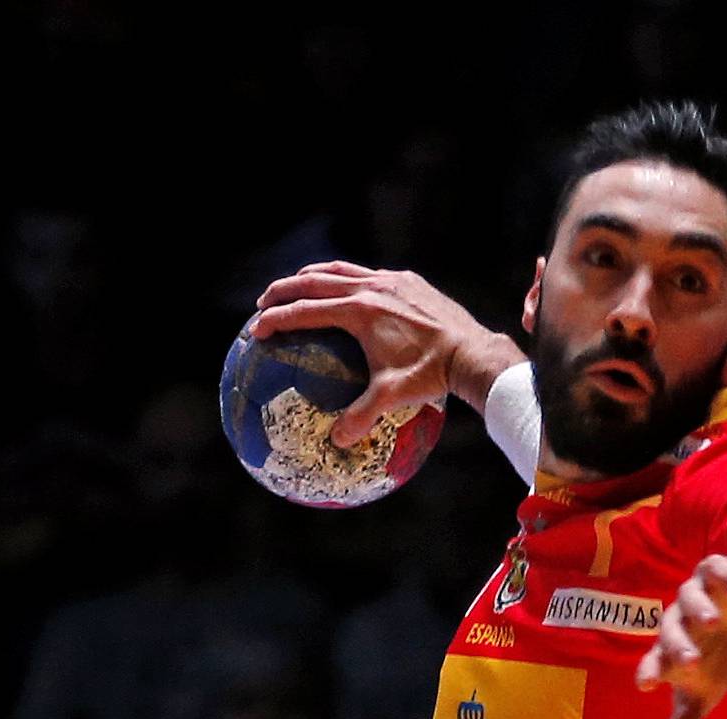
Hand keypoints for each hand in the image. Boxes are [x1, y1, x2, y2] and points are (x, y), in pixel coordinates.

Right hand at [250, 262, 522, 441]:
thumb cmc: (429, 375)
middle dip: (285, 290)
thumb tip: (337, 440)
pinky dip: (346, 280)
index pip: (306, 311)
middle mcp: (372, 287)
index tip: (256, 330)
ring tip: (296, 287)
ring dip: (313, 277)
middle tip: (264, 303)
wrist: (470, 351)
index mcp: (359, 311)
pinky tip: (344, 293)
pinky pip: (367, 274)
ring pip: (340, 269)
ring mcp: (391, 280)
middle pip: (316, 280)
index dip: (277, 319)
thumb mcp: (390, 398)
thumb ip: (359, 417)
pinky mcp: (408, 281)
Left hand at [637, 556, 726, 718]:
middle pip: (670, 630)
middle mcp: (677, 619)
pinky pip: (718, 569)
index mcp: (669, 650)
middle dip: (679, 646)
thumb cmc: (716, 655)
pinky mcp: (719, 571)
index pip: (654, 662)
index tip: (648, 685)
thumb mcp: (702, 693)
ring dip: (699, 609)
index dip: (650, 671)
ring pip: (689, 598)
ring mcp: (697, 593)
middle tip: (691, 665)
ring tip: (715, 622)